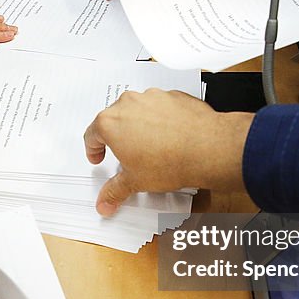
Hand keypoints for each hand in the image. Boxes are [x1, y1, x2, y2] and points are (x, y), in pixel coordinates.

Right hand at [83, 89, 253, 215]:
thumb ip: (114, 191)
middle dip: (117, 137)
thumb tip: (105, 202)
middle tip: (125, 154)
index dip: (93, 149)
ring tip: (151, 146)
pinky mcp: (172, 96)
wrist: (207, 148)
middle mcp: (128, 104)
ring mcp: (151, 97)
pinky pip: (160, 107)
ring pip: (137, 111)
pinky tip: (169, 136)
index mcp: (110, 122)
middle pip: (113, 119)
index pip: (91, 134)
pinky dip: (160, 119)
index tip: (99, 157)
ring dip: (139, 126)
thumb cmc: (170, 161)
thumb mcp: (135, 182)